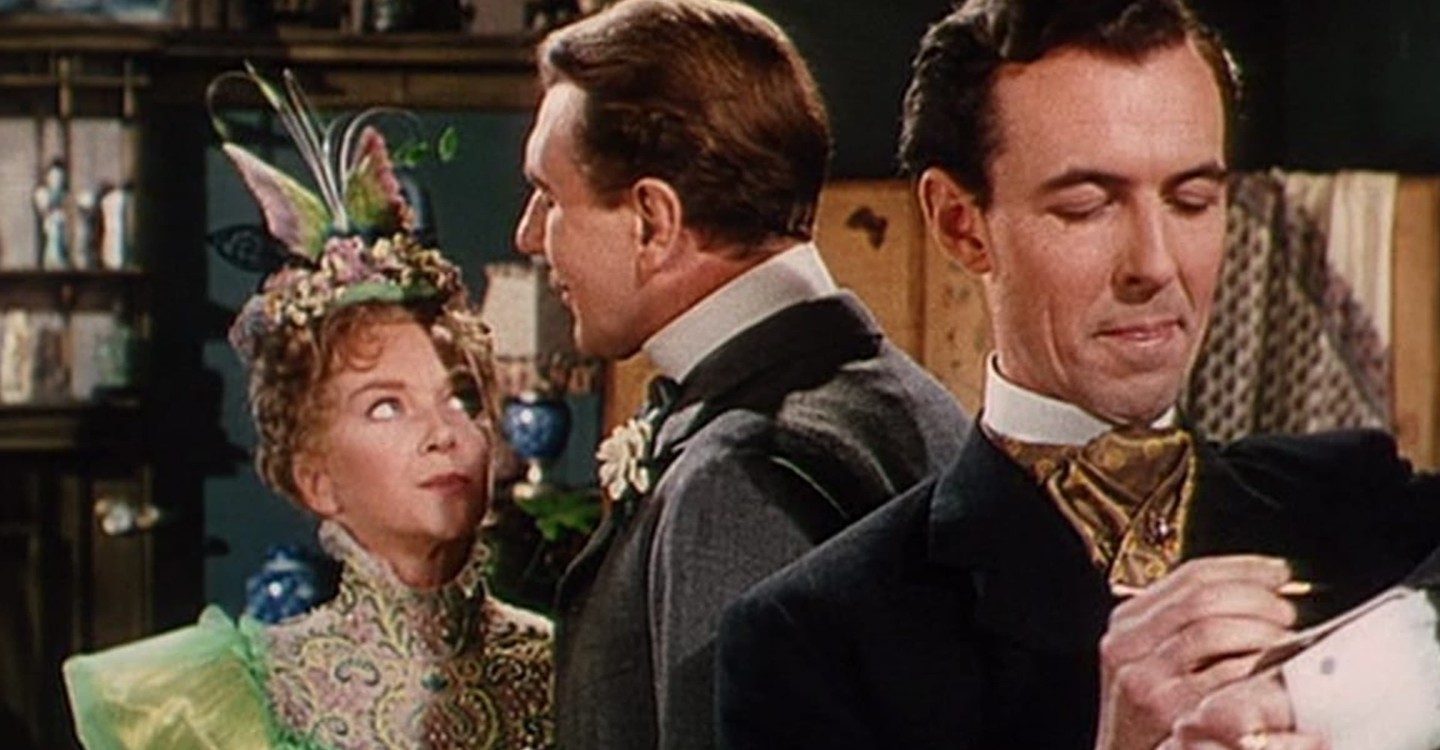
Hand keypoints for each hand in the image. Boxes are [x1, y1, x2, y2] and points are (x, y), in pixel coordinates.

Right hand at [1094, 556, 1299, 749]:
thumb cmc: (1149, 718)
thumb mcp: (1150, 660)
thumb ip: (1183, 626)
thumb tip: (1253, 592)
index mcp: (1126, 623)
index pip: (1190, 576)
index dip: (1243, 569)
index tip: (1277, 573)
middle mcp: (1128, 646)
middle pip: (1203, 599)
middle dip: (1256, 598)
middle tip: (1286, 611)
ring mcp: (1145, 679)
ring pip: (1214, 631)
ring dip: (1260, 631)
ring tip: (1284, 641)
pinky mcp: (1167, 711)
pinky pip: (1223, 677)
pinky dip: (1257, 668)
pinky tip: (1275, 672)